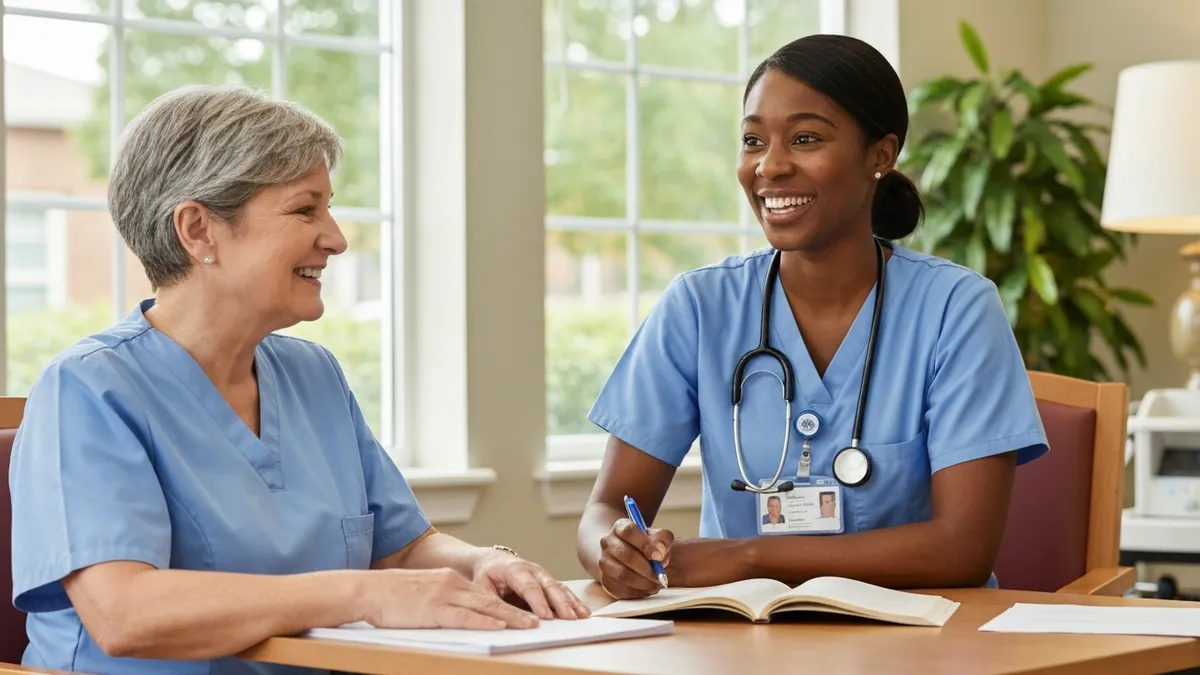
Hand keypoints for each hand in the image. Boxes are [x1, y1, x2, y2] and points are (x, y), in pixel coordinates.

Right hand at [359, 568, 540, 630]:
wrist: (366, 591)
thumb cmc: (388, 596)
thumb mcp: (421, 592)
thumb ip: (440, 600)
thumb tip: (456, 613)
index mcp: (448, 579)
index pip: (483, 593)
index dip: (505, 603)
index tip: (524, 611)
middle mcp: (450, 584)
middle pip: (490, 599)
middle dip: (516, 610)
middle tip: (538, 619)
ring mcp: (444, 596)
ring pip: (484, 607)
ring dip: (509, 617)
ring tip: (529, 625)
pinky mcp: (434, 610)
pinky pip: (465, 617)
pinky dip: (485, 622)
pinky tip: (500, 627)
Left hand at [472, 550, 591, 619]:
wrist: (492, 561)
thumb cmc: (486, 575)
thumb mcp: (481, 587)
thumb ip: (492, 602)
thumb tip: (503, 621)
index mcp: (513, 569)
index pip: (528, 586)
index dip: (538, 601)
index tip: (546, 616)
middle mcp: (532, 570)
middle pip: (549, 586)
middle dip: (561, 602)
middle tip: (570, 618)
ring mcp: (542, 575)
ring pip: (560, 588)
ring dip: (572, 602)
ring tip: (583, 615)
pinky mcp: (548, 582)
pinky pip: (563, 591)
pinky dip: (574, 601)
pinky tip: (584, 611)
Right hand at [597, 518, 674, 598]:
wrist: (626, 556)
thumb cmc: (646, 546)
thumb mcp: (657, 537)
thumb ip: (663, 540)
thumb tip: (659, 555)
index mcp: (620, 527)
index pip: (629, 531)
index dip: (645, 544)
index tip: (659, 556)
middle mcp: (607, 542)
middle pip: (626, 555)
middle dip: (647, 568)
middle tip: (660, 576)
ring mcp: (604, 562)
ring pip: (623, 575)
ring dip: (643, 582)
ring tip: (656, 584)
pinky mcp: (605, 580)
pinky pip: (621, 590)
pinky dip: (638, 592)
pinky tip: (647, 589)